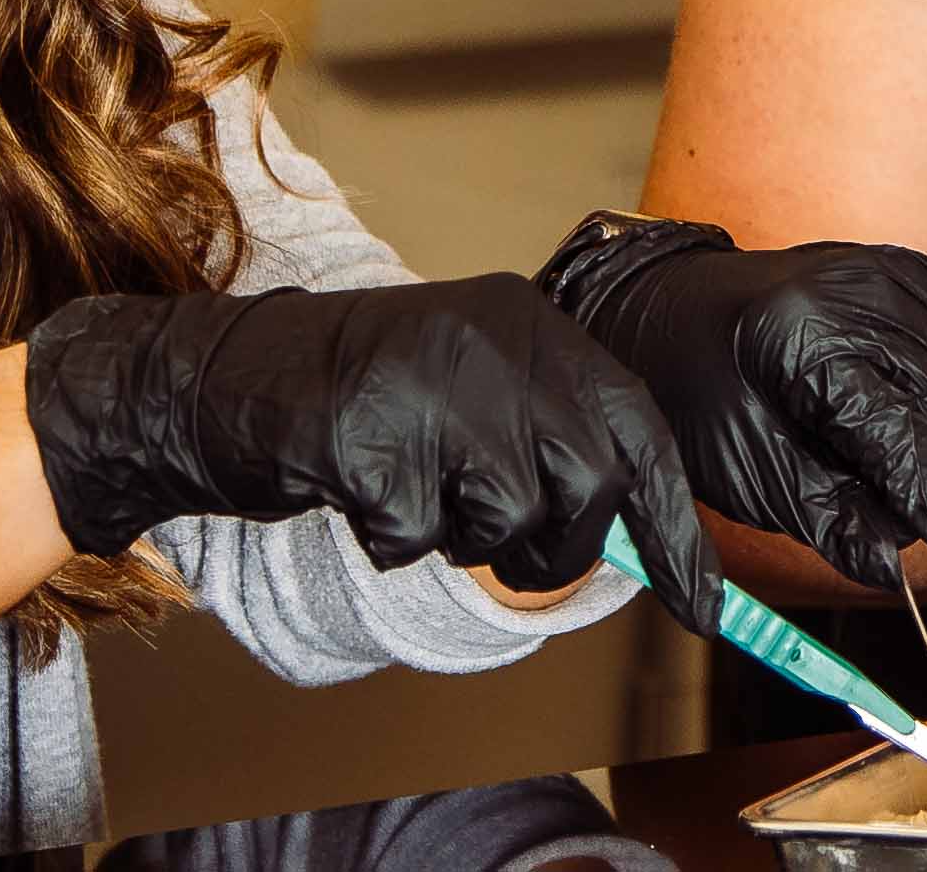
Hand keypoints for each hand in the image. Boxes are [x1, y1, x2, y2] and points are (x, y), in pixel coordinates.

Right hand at [22, 280, 720, 634]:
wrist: (222, 378)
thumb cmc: (364, 403)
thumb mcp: (476, 392)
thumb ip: (554, 441)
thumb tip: (645, 542)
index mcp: (531, 322)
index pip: (639, 431)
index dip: (673, 526)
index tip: (703, 605)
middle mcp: (494, 337)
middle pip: (589, 487)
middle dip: (555, 544)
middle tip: (488, 533)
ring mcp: (430, 382)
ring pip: (510, 519)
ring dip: (462, 538)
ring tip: (411, 489)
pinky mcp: (365, 434)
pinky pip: (418, 539)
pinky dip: (389, 542)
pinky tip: (359, 493)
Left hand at [537, 212, 926, 606]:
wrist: (675, 302)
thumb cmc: (696, 388)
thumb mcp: (745, 469)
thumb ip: (826, 519)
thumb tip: (892, 569)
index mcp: (807, 339)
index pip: (903, 444)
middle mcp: (864, 292)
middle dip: (912, 479)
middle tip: (847, 479)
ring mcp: (895, 275)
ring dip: (923, 441)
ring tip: (847, 429)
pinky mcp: (913, 273)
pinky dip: (925, 401)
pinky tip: (876, 397)